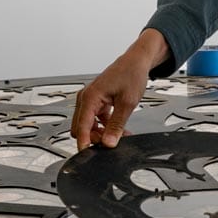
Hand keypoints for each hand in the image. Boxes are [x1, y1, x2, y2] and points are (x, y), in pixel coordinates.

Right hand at [70, 28, 169, 150]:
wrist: (136, 61)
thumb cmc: (131, 74)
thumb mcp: (127, 103)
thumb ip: (117, 125)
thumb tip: (109, 142)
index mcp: (90, 97)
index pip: (81, 127)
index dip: (84, 143)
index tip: (88, 156)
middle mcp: (86, 98)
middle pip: (81, 128)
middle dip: (94, 138)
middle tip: (112, 143)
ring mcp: (90, 99)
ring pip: (88, 125)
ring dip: (100, 133)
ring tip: (119, 135)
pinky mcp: (96, 101)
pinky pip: (95, 119)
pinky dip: (104, 126)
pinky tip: (118, 129)